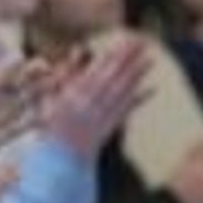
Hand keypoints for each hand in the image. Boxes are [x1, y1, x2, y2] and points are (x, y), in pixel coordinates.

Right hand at [41, 36, 151, 159]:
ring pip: (123, 91)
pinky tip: (152, 88)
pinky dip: (139, 99)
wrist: (59, 159)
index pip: (96, 72)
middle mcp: (90, 104)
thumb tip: (75, 56)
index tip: (122, 43)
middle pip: (113, 77)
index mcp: (73, 96)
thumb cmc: (49, 128)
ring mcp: (102, 116)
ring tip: (150, 59)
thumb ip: (63, 78)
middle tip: (142, 43)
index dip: (111, 57)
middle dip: (127, 59)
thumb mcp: (50, 100)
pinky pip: (126, 110)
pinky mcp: (110, 126)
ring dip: (137, 75)